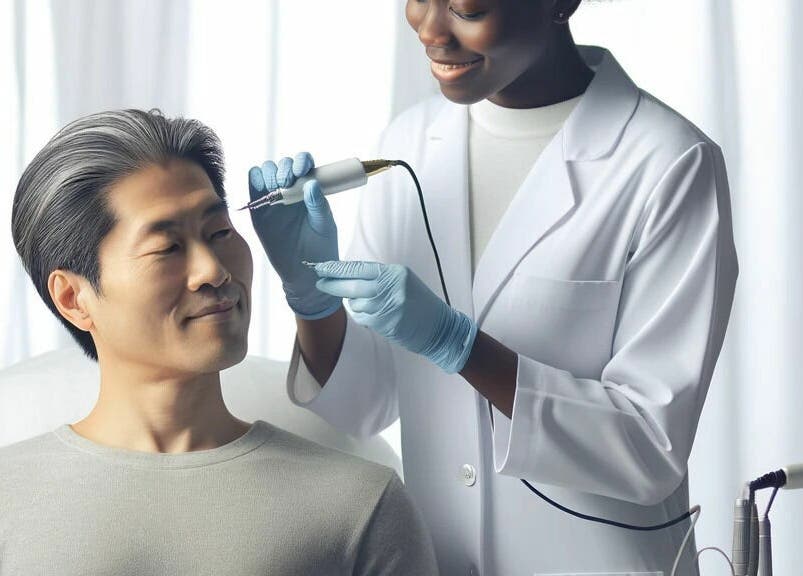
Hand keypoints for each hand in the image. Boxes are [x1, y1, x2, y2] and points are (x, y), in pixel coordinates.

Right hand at [248, 152, 340, 318]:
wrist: (304, 272)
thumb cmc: (320, 248)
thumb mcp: (325, 226)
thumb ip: (319, 205)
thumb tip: (311, 183)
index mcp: (309, 190)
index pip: (303, 164)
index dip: (301, 161)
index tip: (302, 171)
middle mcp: (291, 190)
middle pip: (282, 165)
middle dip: (284, 168)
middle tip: (288, 183)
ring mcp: (273, 199)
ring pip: (265, 172)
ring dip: (269, 173)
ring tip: (278, 190)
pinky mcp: (259, 211)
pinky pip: (252, 188)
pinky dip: (254, 180)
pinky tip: (262, 188)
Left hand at [312, 260, 477, 373]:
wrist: (441, 328)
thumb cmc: (420, 304)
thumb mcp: (402, 282)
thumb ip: (378, 278)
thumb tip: (347, 277)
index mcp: (394, 273)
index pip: (359, 268)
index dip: (337, 269)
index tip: (320, 267)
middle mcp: (390, 287)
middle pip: (351, 285)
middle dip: (332, 285)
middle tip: (319, 283)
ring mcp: (387, 306)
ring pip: (355, 304)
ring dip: (356, 304)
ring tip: (373, 305)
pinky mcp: (385, 323)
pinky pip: (363, 318)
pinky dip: (365, 316)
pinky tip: (378, 316)